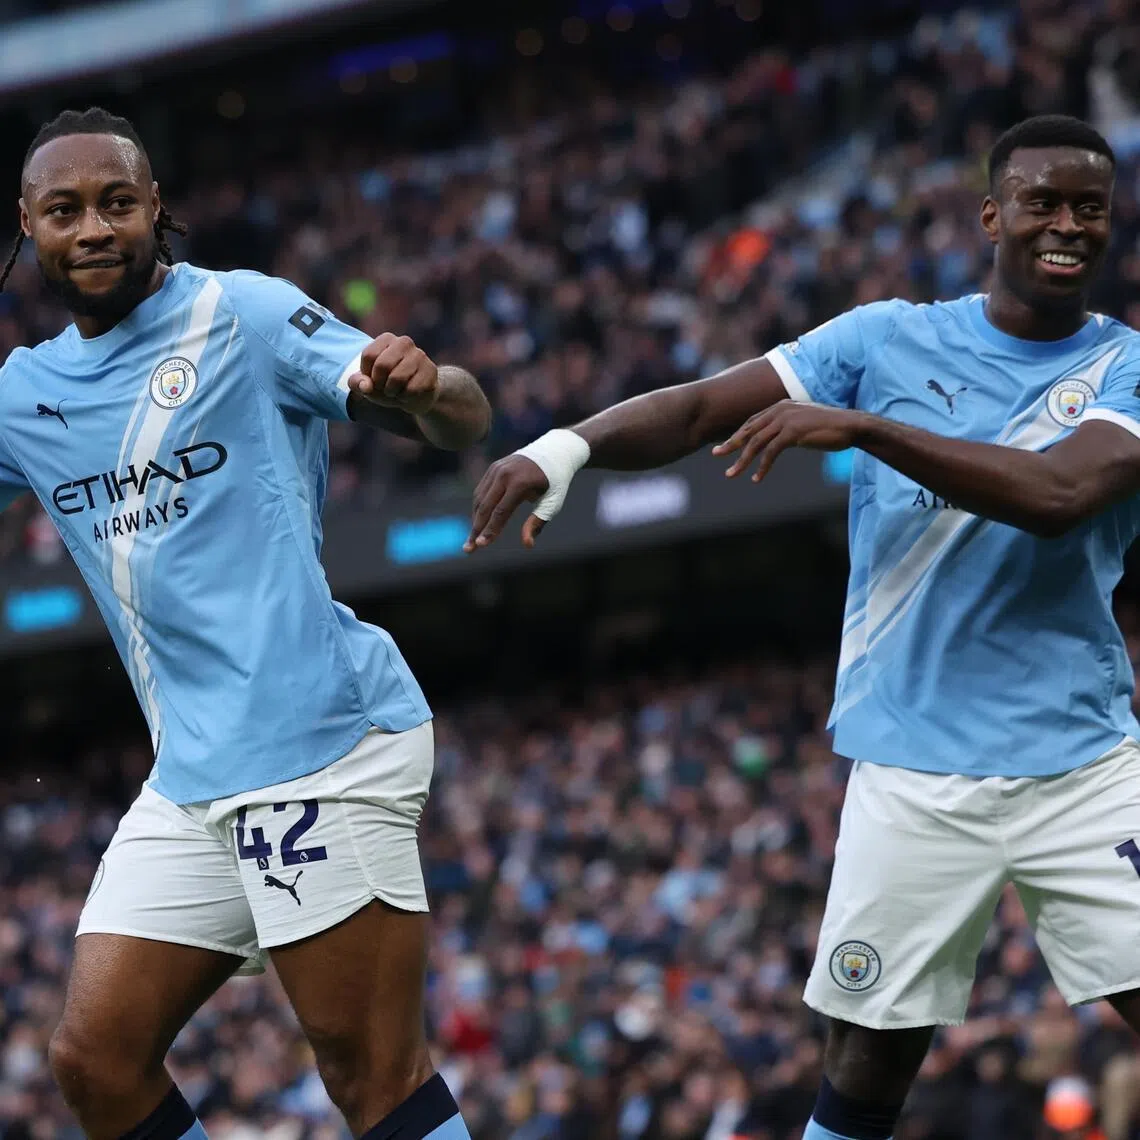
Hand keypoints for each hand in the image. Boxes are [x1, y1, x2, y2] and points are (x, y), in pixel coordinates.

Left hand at [347, 333, 438, 415]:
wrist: (417, 395)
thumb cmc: (387, 385)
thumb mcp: (368, 384)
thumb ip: (357, 383)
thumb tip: (365, 386)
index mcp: (386, 339)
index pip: (369, 355)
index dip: (367, 374)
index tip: (374, 379)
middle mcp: (404, 342)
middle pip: (382, 365)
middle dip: (380, 384)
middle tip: (385, 387)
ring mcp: (420, 355)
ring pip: (397, 378)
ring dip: (393, 392)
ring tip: (397, 391)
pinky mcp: (431, 371)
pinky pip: (411, 390)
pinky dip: (406, 398)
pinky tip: (409, 394)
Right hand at [465, 455, 549, 551]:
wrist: (553, 451)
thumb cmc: (556, 482)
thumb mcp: (552, 503)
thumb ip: (537, 522)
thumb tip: (527, 544)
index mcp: (520, 482)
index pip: (500, 512)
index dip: (490, 530)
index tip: (481, 546)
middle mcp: (504, 474)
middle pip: (485, 507)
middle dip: (476, 530)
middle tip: (469, 549)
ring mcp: (496, 469)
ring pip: (479, 499)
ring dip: (474, 520)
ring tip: (472, 539)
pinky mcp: (493, 468)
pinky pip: (482, 490)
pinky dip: (479, 508)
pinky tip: (478, 522)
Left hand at [711, 400, 864, 482]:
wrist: (852, 426)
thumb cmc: (830, 428)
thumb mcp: (803, 424)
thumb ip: (788, 428)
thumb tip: (777, 441)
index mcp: (780, 406)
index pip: (752, 421)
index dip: (738, 434)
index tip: (725, 446)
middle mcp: (780, 410)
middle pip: (749, 429)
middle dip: (731, 444)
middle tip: (715, 454)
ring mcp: (786, 420)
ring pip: (756, 442)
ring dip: (742, 460)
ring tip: (731, 474)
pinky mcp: (794, 432)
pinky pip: (771, 452)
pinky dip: (762, 467)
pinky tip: (756, 478)